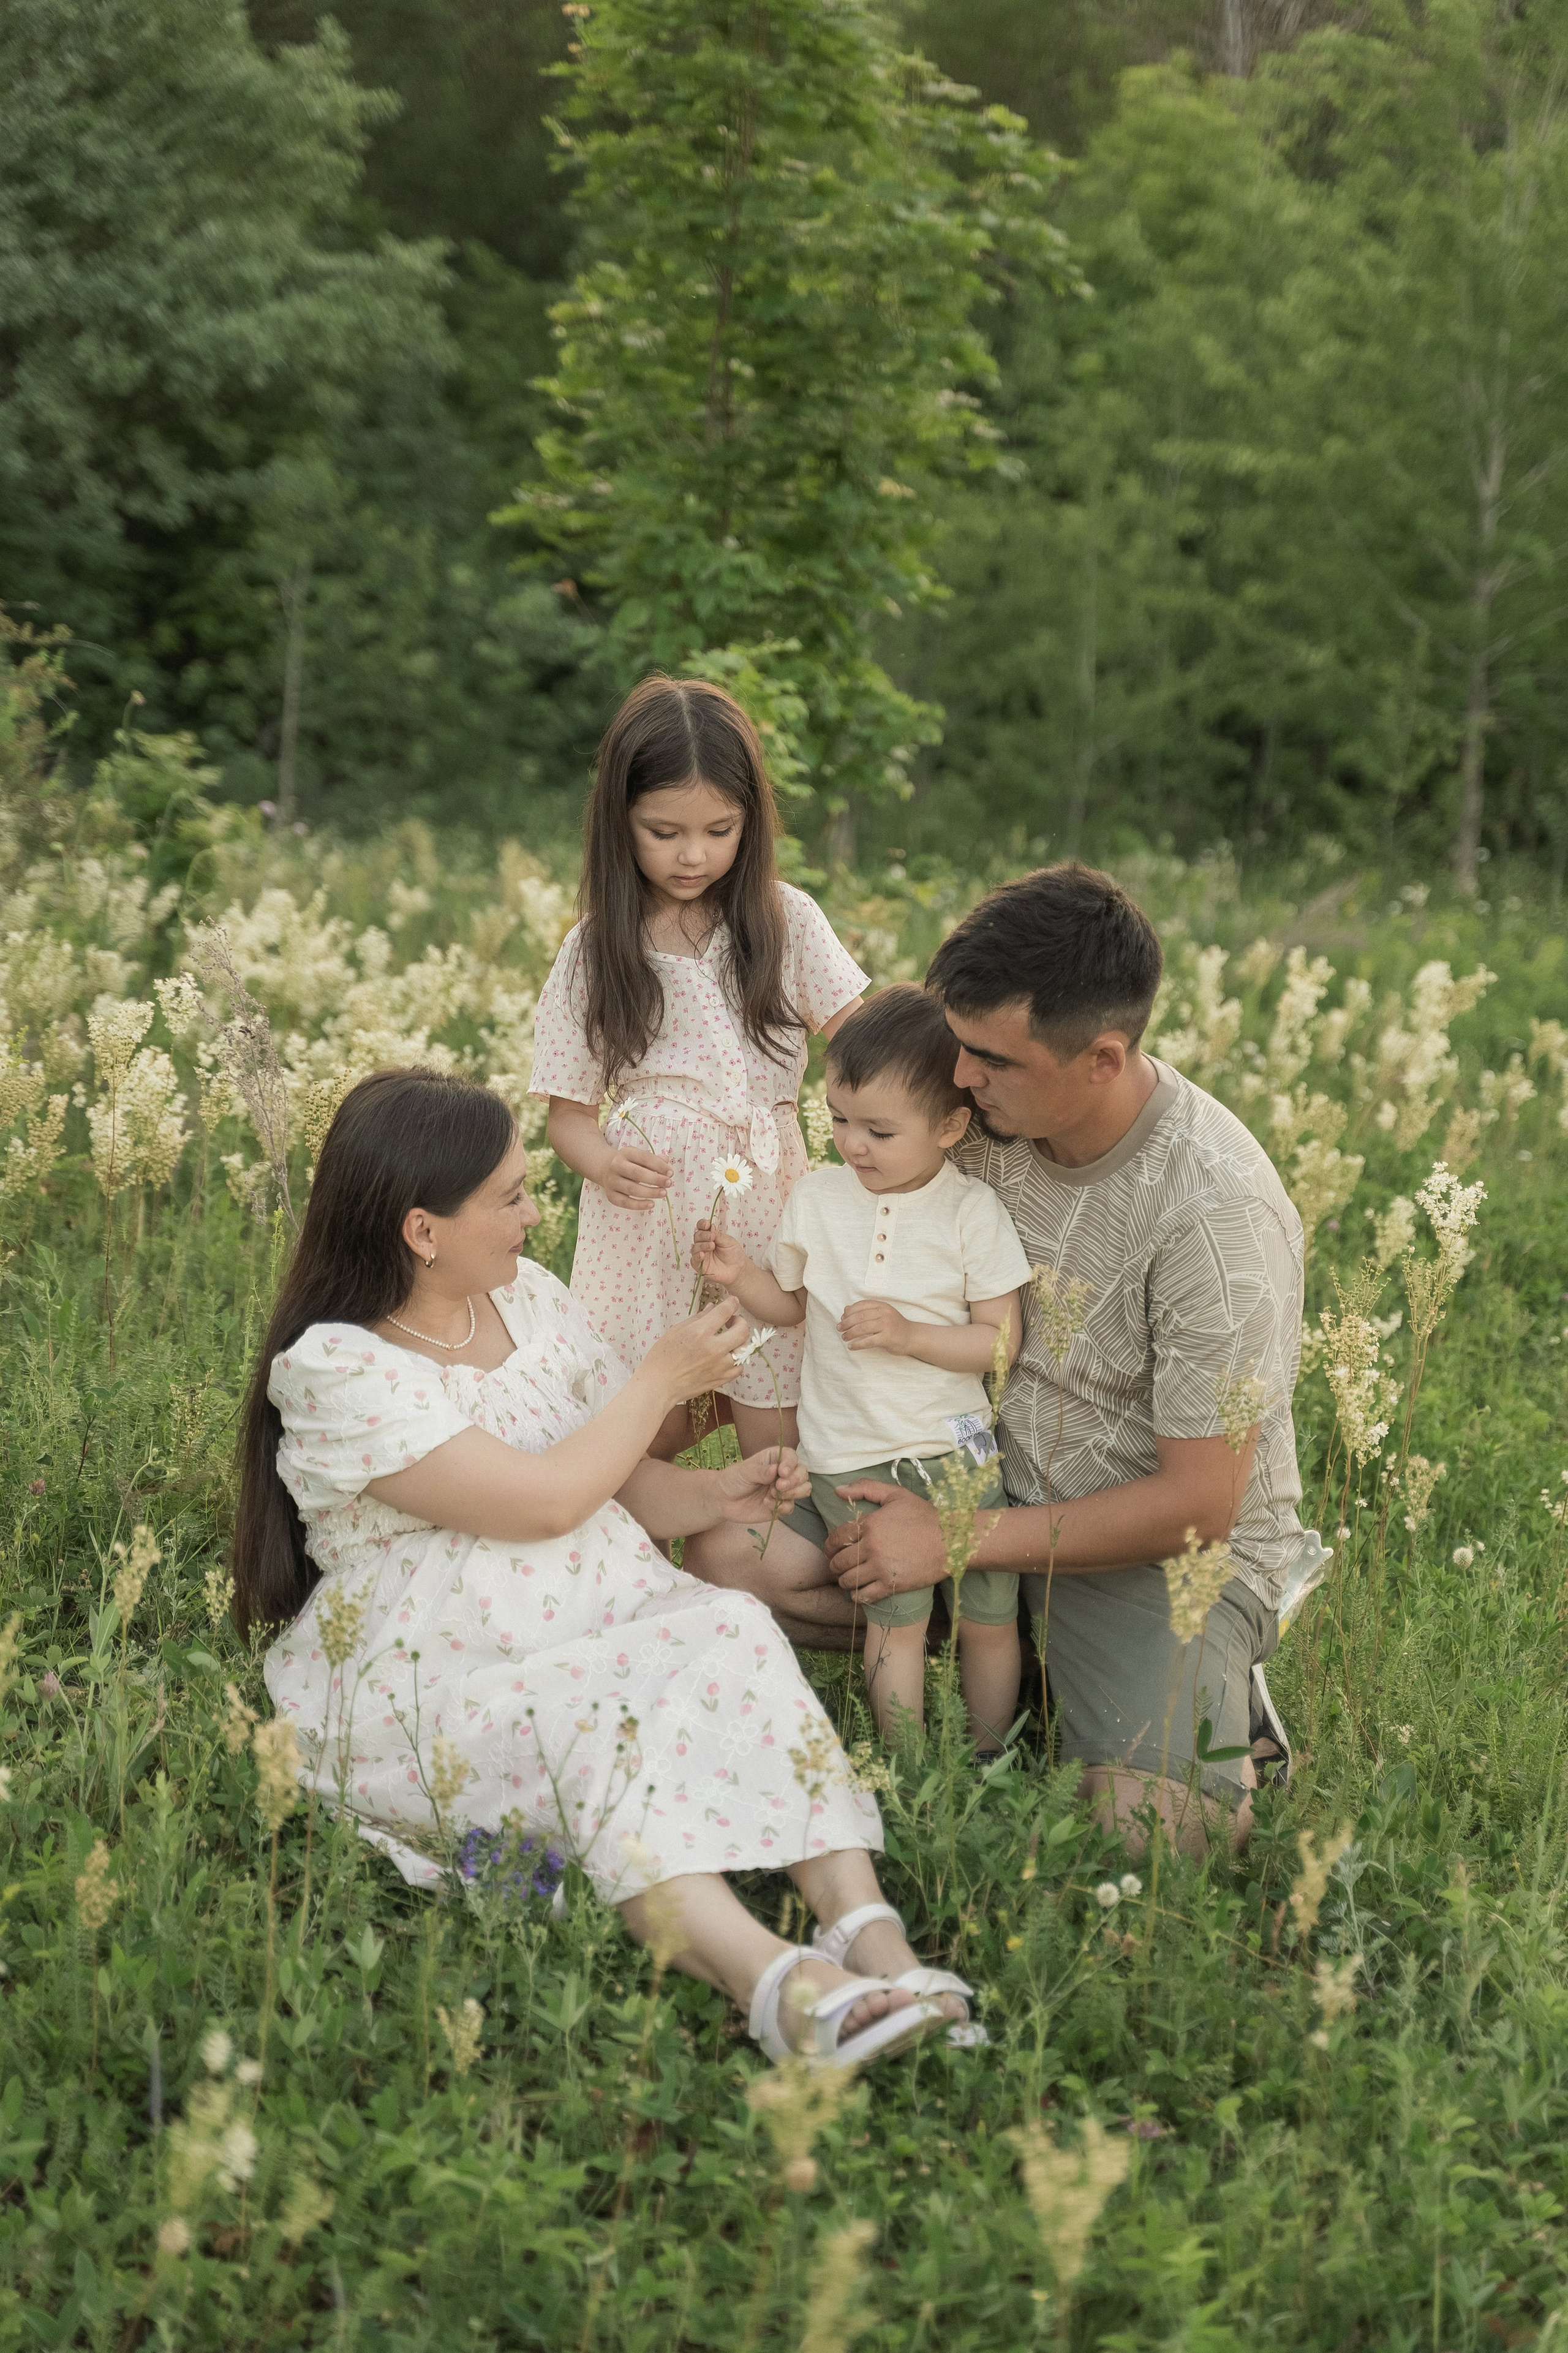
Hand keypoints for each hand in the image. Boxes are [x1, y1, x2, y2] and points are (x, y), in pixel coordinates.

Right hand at [602, 1145, 671, 1209]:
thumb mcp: (640, 1157)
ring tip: (663, 1193)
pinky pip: (625, 1202)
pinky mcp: (611, 1195)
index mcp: (626, 1153)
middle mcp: (616, 1165)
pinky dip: (639, 1205)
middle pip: (637, 1173)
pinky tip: (651, 1204)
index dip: (659, 1166)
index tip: (670, 1173)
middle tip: (668, 1184)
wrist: (607, 1169)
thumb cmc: (630, 1164)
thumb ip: (654, 1159)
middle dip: (655, 1179)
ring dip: (650, 1192)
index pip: (644, 1158)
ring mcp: (612, 1181)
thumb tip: (666, 1161)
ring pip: (631, 1189)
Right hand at [642, 1297, 751, 1406]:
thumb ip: (697, 1318)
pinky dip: (737, 1360)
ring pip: (744, 1349)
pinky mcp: (721, 1379)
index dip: (732, 1303)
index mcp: (699, 1332)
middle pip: (742, 1330)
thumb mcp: (675, 1331)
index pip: (725, 1312)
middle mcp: (713, 1348)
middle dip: (740, 1321)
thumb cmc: (662, 1357)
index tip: (733, 1301)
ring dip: (740, 1340)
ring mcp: (719, 1366)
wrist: (659, 1385)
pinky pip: (739, 1367)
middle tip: (732, 1321)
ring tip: (731, 1339)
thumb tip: (712, 1307)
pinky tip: (728, 1356)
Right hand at [691, 1220, 749, 1287]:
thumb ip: (718, 1235)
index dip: (702, 1224)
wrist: (738, 1269)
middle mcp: (704, 1244)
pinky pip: (693, 1260)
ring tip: (712, 1246)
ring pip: (695, 1248)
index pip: (701, 1228)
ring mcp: (702, 1255)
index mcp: (710, 1236)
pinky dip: (696, 1257)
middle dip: (703, 1235)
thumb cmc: (734, 1254)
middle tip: (712, 1237)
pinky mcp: (700, 1266)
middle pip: (697, 1236)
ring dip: (702, 1245)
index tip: (707, 1224)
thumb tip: (710, 1227)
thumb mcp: (728, 1241)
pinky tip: (702, 1255)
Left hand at [713, 1445, 810, 1523]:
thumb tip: (776, 1470)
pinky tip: (766, 1504)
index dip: (791, 1464)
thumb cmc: (733, 1479)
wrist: (723, 1500)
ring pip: (803, 1489)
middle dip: (795, 1480)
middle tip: (779, 1486)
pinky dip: (782, 1507)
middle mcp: (782, 1474)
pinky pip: (791, 1507)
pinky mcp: (780, 1506)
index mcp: (774, 1459)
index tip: (782, 1472)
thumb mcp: (744, 1472)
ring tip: (773, 1494)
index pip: (792, 1457)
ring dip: (793, 1493)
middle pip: (803, 1474)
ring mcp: (783, 1490)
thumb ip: (760, 1471)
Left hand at [823, 1481, 947, 1605]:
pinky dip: (857, 1595)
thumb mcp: (896, 1495)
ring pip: (848, 1580)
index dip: (829, 1545)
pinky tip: (860, 1590)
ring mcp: (881, 1568)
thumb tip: (838, 1490)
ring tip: (849, 1578)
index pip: (836, 1538)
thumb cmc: (925, 1516)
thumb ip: (866, 1488)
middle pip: (838, 1562)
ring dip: (845, 1581)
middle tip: (839, 1566)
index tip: (831, 1549)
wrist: (952, 1540)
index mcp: (870, 1524)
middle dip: (835, 1565)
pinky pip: (863, 1596)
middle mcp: (872, 1547)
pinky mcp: (892, 1585)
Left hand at [838, 1299, 913, 1355]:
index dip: (849, 1311)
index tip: (842, 1318)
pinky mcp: (888, 1338)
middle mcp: (884, 1313)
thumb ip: (866, 1311)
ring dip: (850, 1333)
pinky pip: (869, 1341)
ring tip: (844, 1337)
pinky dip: (858, 1344)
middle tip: (839, 1329)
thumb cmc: (894, 1326)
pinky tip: (851, 1346)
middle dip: (847, 1323)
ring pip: (862, 1328)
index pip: (861, 1305)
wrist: (911, 1337)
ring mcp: (887, 1325)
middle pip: (860, 1317)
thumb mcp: (881, 1314)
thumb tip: (846, 1309)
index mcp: (882, 1306)